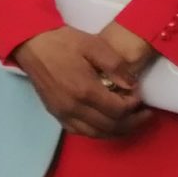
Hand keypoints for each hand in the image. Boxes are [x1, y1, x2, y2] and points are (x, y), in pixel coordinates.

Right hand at [11, 26, 147, 138]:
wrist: (33, 45)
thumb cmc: (64, 42)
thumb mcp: (94, 45)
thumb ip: (116, 66)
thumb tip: (131, 85)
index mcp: (85, 90)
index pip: (117, 110)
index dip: (133, 106)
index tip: (139, 96)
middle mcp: (74, 108)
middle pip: (109, 127)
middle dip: (131, 123)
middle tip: (144, 115)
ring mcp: (63, 113)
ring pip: (95, 134)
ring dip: (116, 131)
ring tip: (131, 123)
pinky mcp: (56, 114)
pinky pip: (81, 132)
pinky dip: (98, 132)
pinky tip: (107, 124)